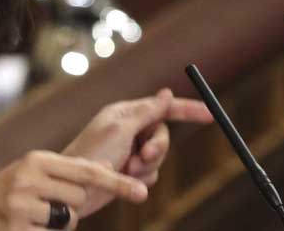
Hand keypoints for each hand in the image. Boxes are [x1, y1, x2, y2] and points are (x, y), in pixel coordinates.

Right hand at [0, 150, 147, 229]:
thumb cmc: (5, 194)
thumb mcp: (31, 173)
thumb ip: (66, 171)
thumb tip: (107, 166)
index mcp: (37, 160)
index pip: (88, 170)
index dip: (117, 182)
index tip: (142, 191)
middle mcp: (30, 179)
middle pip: (81, 198)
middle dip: (72, 206)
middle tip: (47, 206)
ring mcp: (22, 206)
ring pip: (69, 219)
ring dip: (59, 223)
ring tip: (33, 218)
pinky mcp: (18, 229)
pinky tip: (24, 229)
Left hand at [61, 88, 212, 213]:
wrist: (73, 189)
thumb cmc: (91, 155)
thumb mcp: (120, 129)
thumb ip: (146, 112)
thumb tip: (166, 93)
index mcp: (125, 113)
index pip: (163, 107)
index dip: (188, 110)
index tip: (209, 114)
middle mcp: (129, 129)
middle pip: (163, 134)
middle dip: (158, 147)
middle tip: (144, 156)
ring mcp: (129, 151)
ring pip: (159, 157)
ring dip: (147, 165)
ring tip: (127, 170)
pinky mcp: (129, 171)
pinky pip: (151, 174)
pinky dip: (142, 179)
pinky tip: (126, 181)